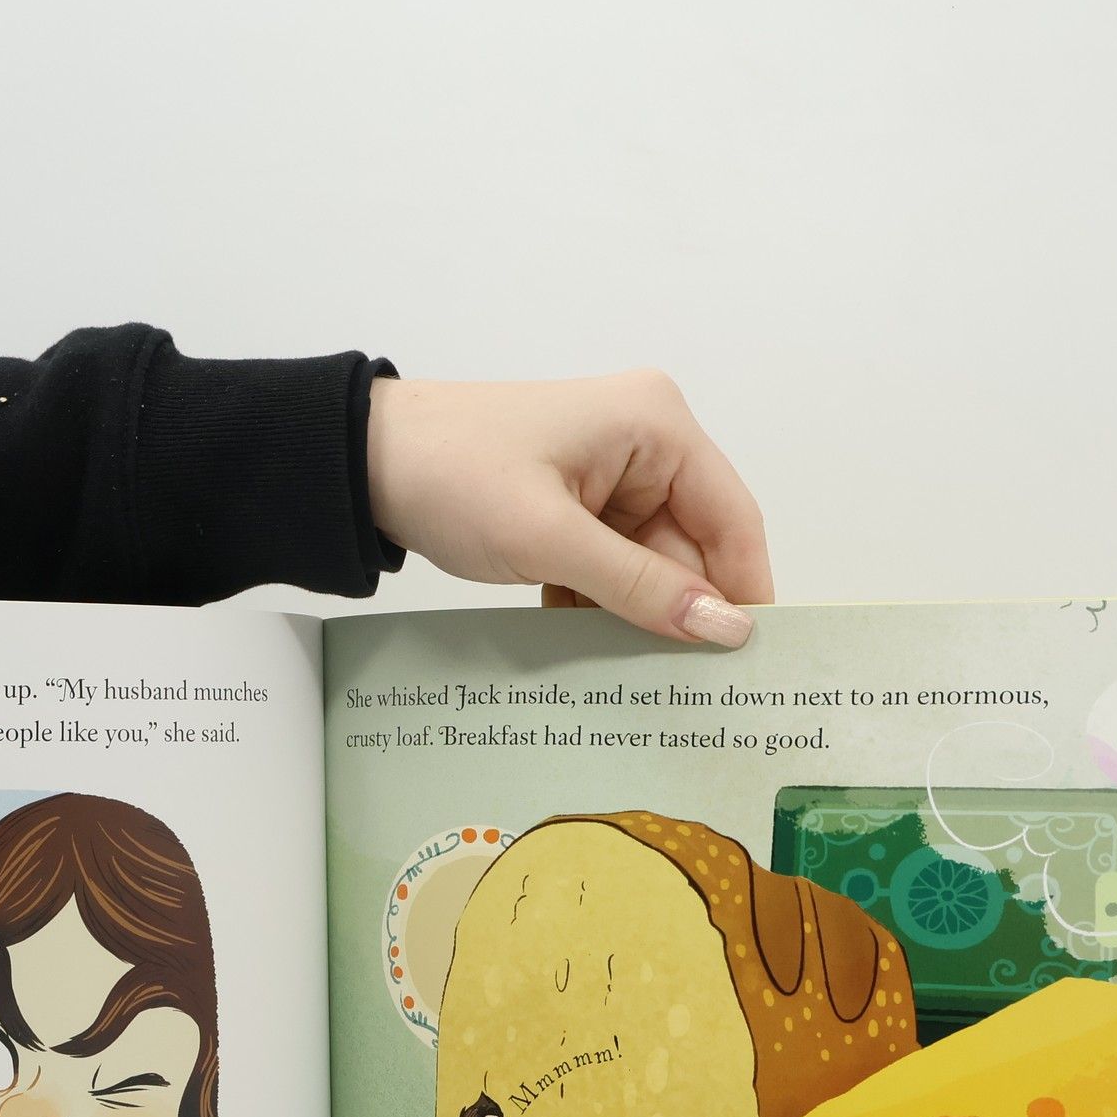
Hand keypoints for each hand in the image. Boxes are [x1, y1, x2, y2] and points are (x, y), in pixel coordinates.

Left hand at [366, 371, 769, 644]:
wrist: (364, 462)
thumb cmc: (451, 475)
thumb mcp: (548, 538)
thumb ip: (640, 586)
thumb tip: (723, 629)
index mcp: (657, 425)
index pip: (732, 519)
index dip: (746, 591)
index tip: (752, 661)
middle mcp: (646, 443)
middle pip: (693, 548)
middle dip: (681, 613)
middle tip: (684, 691)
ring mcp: (611, 476)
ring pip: (651, 566)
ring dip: (635, 616)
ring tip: (629, 674)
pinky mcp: (577, 506)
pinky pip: (613, 567)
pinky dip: (600, 605)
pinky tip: (585, 643)